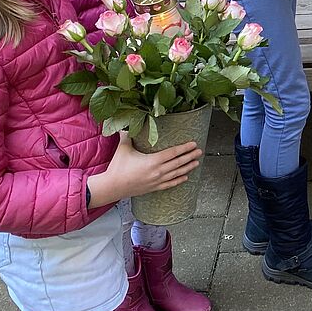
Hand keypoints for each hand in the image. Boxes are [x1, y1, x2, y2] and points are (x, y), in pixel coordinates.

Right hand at [86, 136, 201, 207]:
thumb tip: (128, 123)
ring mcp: (157, 181)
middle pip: (178, 163)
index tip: (193, 144)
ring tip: (196, 162)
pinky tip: (185, 177)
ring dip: (188, 168)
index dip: (184, 148)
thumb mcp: (124, 148)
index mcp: (152, 161)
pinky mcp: (153, 188)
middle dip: (190, 156)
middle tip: (199, 151)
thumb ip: (127, 134)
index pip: (173, 153)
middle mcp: (157, 171)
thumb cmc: (117, 167)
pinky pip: (170, 184)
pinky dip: (179, 180)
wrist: (112, 187)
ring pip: (176, 173)